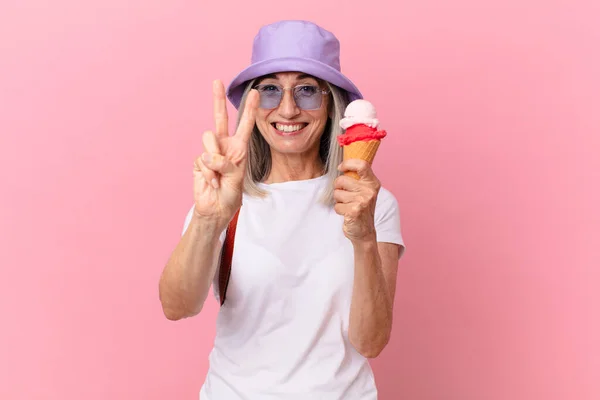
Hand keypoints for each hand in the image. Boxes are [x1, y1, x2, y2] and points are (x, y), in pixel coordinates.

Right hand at [193, 80, 258, 228]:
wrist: (215, 209)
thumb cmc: (230, 194)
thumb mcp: (236, 179)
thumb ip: (226, 164)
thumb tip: (209, 155)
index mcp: (239, 148)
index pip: (245, 125)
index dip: (250, 109)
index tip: (256, 92)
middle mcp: (224, 146)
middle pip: (220, 118)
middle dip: (217, 99)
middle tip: (217, 81)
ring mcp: (210, 152)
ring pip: (209, 139)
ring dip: (215, 159)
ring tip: (219, 176)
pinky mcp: (198, 160)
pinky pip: (202, 160)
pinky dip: (208, 174)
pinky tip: (212, 183)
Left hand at [334, 159, 380, 243]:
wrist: (365, 232)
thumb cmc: (361, 208)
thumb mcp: (365, 191)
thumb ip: (358, 178)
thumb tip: (344, 164)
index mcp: (372, 183)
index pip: (361, 165)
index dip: (348, 164)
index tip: (340, 168)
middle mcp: (369, 191)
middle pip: (342, 180)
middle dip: (338, 187)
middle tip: (344, 195)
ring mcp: (362, 201)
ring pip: (337, 193)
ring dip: (338, 200)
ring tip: (347, 205)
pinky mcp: (354, 211)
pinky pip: (337, 205)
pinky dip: (339, 210)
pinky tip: (347, 213)